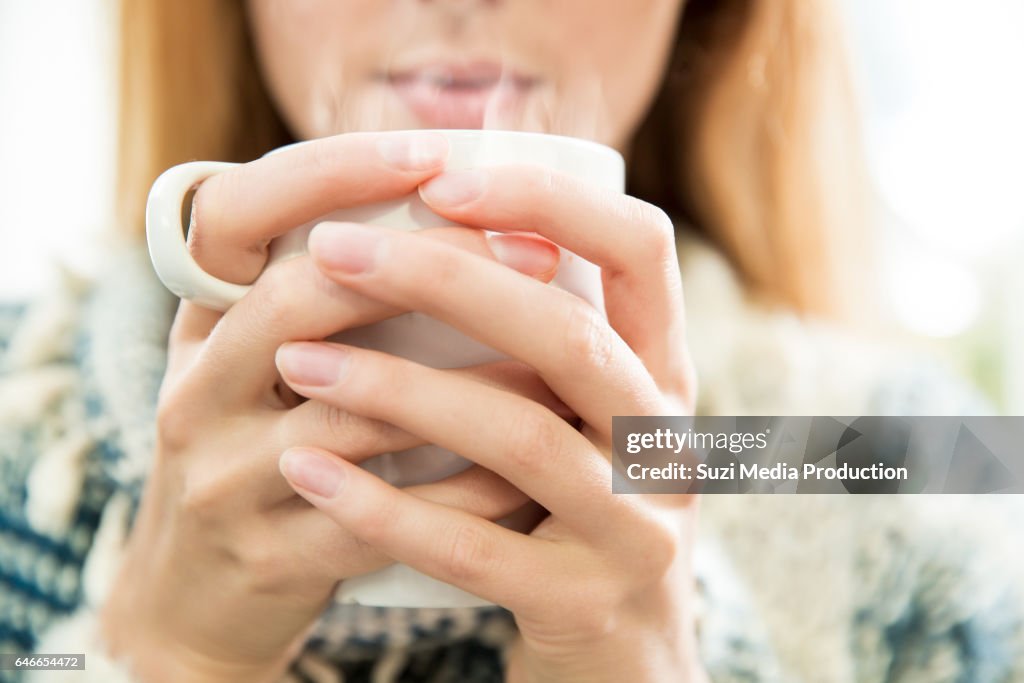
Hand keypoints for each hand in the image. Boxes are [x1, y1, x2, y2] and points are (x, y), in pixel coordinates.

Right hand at [100, 133, 572, 682]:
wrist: (193, 598)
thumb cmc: (258, 457)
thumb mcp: (263, 369)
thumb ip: (326, 302)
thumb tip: (459, 220)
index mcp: (202, 325)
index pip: (236, 212)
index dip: (331, 172)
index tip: (433, 155)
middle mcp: (197, 390)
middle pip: (301, 298)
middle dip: (430, 267)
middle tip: (533, 254)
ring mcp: (223, 478)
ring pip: (358, 414)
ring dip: (474, 388)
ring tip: (560, 369)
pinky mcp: (268, 556)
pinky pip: (383, 516)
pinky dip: (463, 492)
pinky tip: (526, 477)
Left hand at [273, 164, 705, 682]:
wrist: (625, 660)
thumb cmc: (576, 511)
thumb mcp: (588, 418)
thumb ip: (543, 340)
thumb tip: (439, 221)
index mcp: (664, 372)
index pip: (639, 247)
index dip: (548, 201)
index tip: (443, 182)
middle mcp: (664, 440)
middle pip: (567, 333)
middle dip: (445, 281)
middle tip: (336, 252)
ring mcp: (634, 527)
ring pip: (520, 436)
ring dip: (398, 392)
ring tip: (298, 364)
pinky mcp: (584, 603)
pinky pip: (474, 546)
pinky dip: (384, 505)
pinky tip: (307, 470)